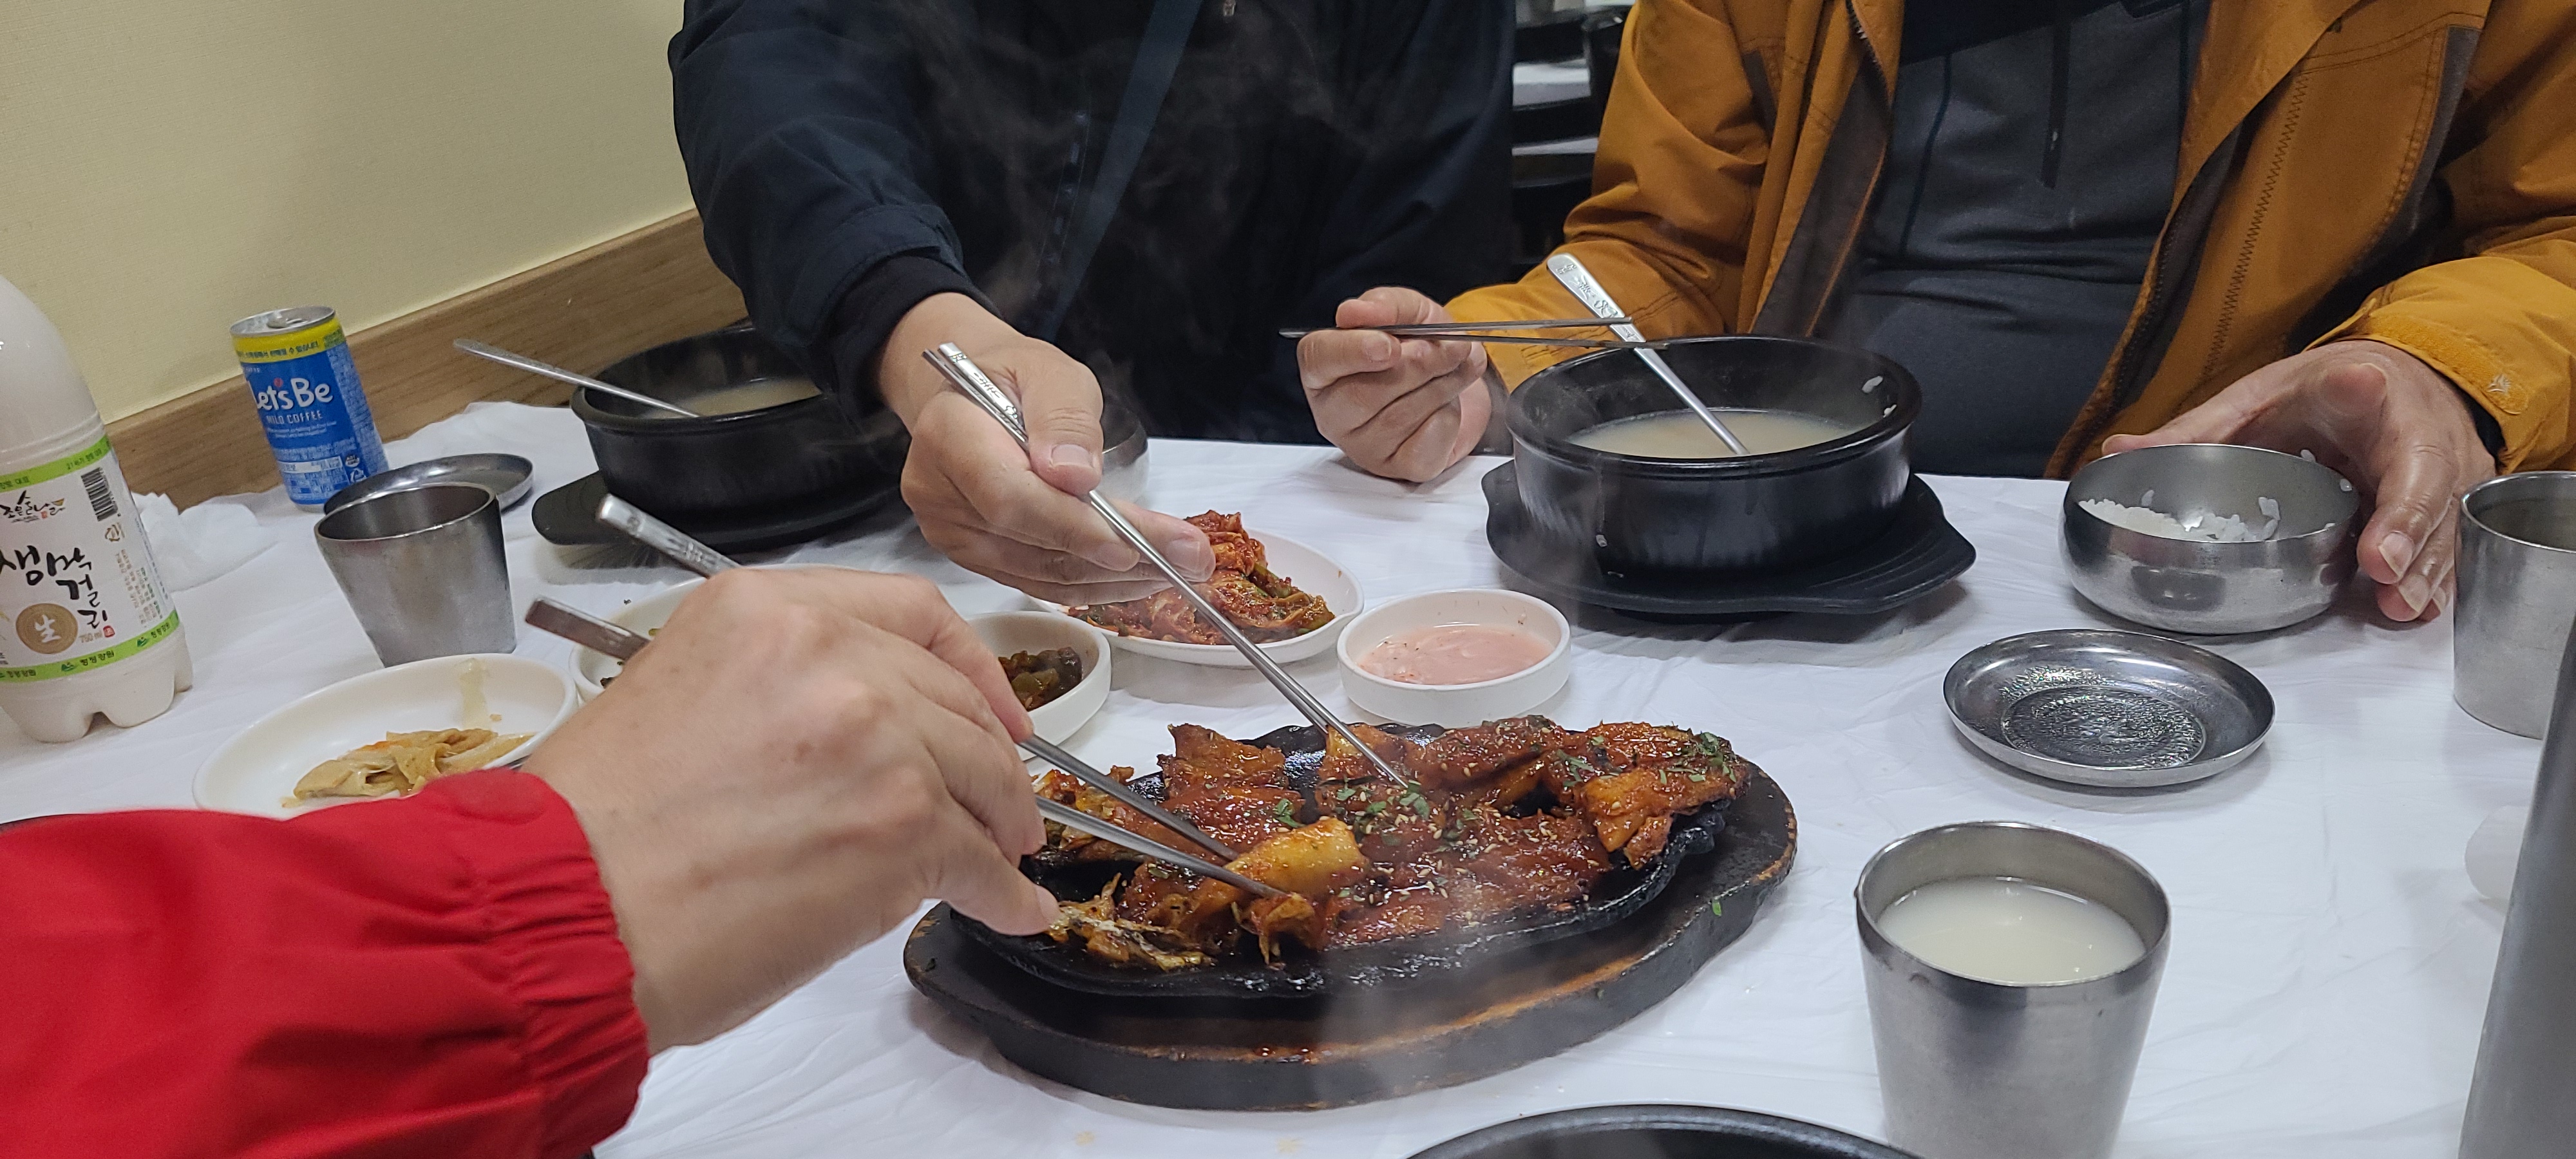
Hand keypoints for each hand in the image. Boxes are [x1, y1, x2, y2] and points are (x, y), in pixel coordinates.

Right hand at [522, 568, 1059, 1050]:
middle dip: (988, 755)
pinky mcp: (904, 826)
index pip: (909, 611)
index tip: (991, 704)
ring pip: (982, 776)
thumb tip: (861, 740)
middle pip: (953, 699)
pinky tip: (1013, 909)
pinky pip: (981, 862)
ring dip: (1001, 822)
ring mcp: (877, 736)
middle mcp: (831, 655)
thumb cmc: (598, 831)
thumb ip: (781, 690)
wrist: (568, 911)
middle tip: (998, 800)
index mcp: (766, 611)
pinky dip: (1005, 893)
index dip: (967, 664)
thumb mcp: (680, 695)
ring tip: (1004, 859)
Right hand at [871, 293, 1212, 603]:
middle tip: (1191, 558)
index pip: (1009, 497)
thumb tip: (1076, 476)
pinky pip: (1038, 582)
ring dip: (1115, 578)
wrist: (977, 397)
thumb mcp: (1050, 371)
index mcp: (948, 435)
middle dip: (1117, 554)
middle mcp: (937, 494)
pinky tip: (1140, 577)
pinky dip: (1093, 583)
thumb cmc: (1017, 378)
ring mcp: (951, 534)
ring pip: (1041, 573)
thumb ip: (1064, 417)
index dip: (1072, 526)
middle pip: (1031, 541)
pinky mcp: (974, 558)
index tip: (1134, 543)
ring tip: (1180, 567)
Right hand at [1298, 287, 1492, 481]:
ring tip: (1456, 366)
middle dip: (1418, 365)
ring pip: (1399, 417)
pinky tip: (1447, 403)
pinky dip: (1448, 418)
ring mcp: (1364, 445)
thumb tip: (1356, 312)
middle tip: (1452, 346)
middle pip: (1363, 393)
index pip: (1319, 359)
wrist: (1453, 379)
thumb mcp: (1409, 311)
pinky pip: (1425, 445)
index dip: (1353, 351)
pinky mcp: (1398, 467)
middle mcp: (1335, 411)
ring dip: (1443, 384)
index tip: (1389, 345)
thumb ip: (1385, 306)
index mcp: (1325, 367)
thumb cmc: (1419, 346)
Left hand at [2103, 339, 2495, 620]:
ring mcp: (2447, 470)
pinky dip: (2436, 578)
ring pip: (2444, 523)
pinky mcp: (2453, 504)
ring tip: (2397, 605)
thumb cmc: (2321, 391)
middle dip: (2409, 531)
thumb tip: (2119, 450)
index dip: (2375, 447)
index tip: (2369, 477)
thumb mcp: (2259, 397)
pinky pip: (2449, 545)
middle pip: (2424, 484)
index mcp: (2368, 392)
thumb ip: (2196, 430)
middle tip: (2383, 571)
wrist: (2396, 378)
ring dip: (2424, 568)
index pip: (2379, 415)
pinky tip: (2417, 608)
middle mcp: (2420, 430)